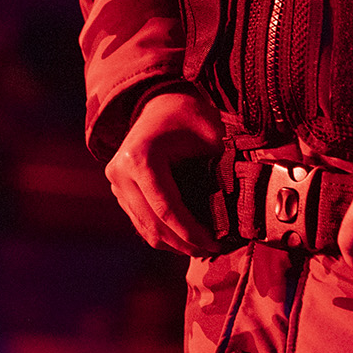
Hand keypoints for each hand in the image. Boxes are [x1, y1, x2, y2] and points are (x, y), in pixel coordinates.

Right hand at [105, 91, 222, 256]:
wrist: (160, 102)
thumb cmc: (189, 114)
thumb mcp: (211, 135)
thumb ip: (221, 168)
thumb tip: (237, 208)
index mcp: (140, 158)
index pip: (167, 209)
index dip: (192, 232)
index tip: (215, 244)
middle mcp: (120, 172)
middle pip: (153, 224)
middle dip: (184, 243)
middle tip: (214, 250)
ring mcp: (115, 182)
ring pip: (144, 228)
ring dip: (173, 244)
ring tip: (202, 249)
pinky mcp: (119, 189)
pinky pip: (140, 221)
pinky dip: (163, 234)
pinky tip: (186, 239)